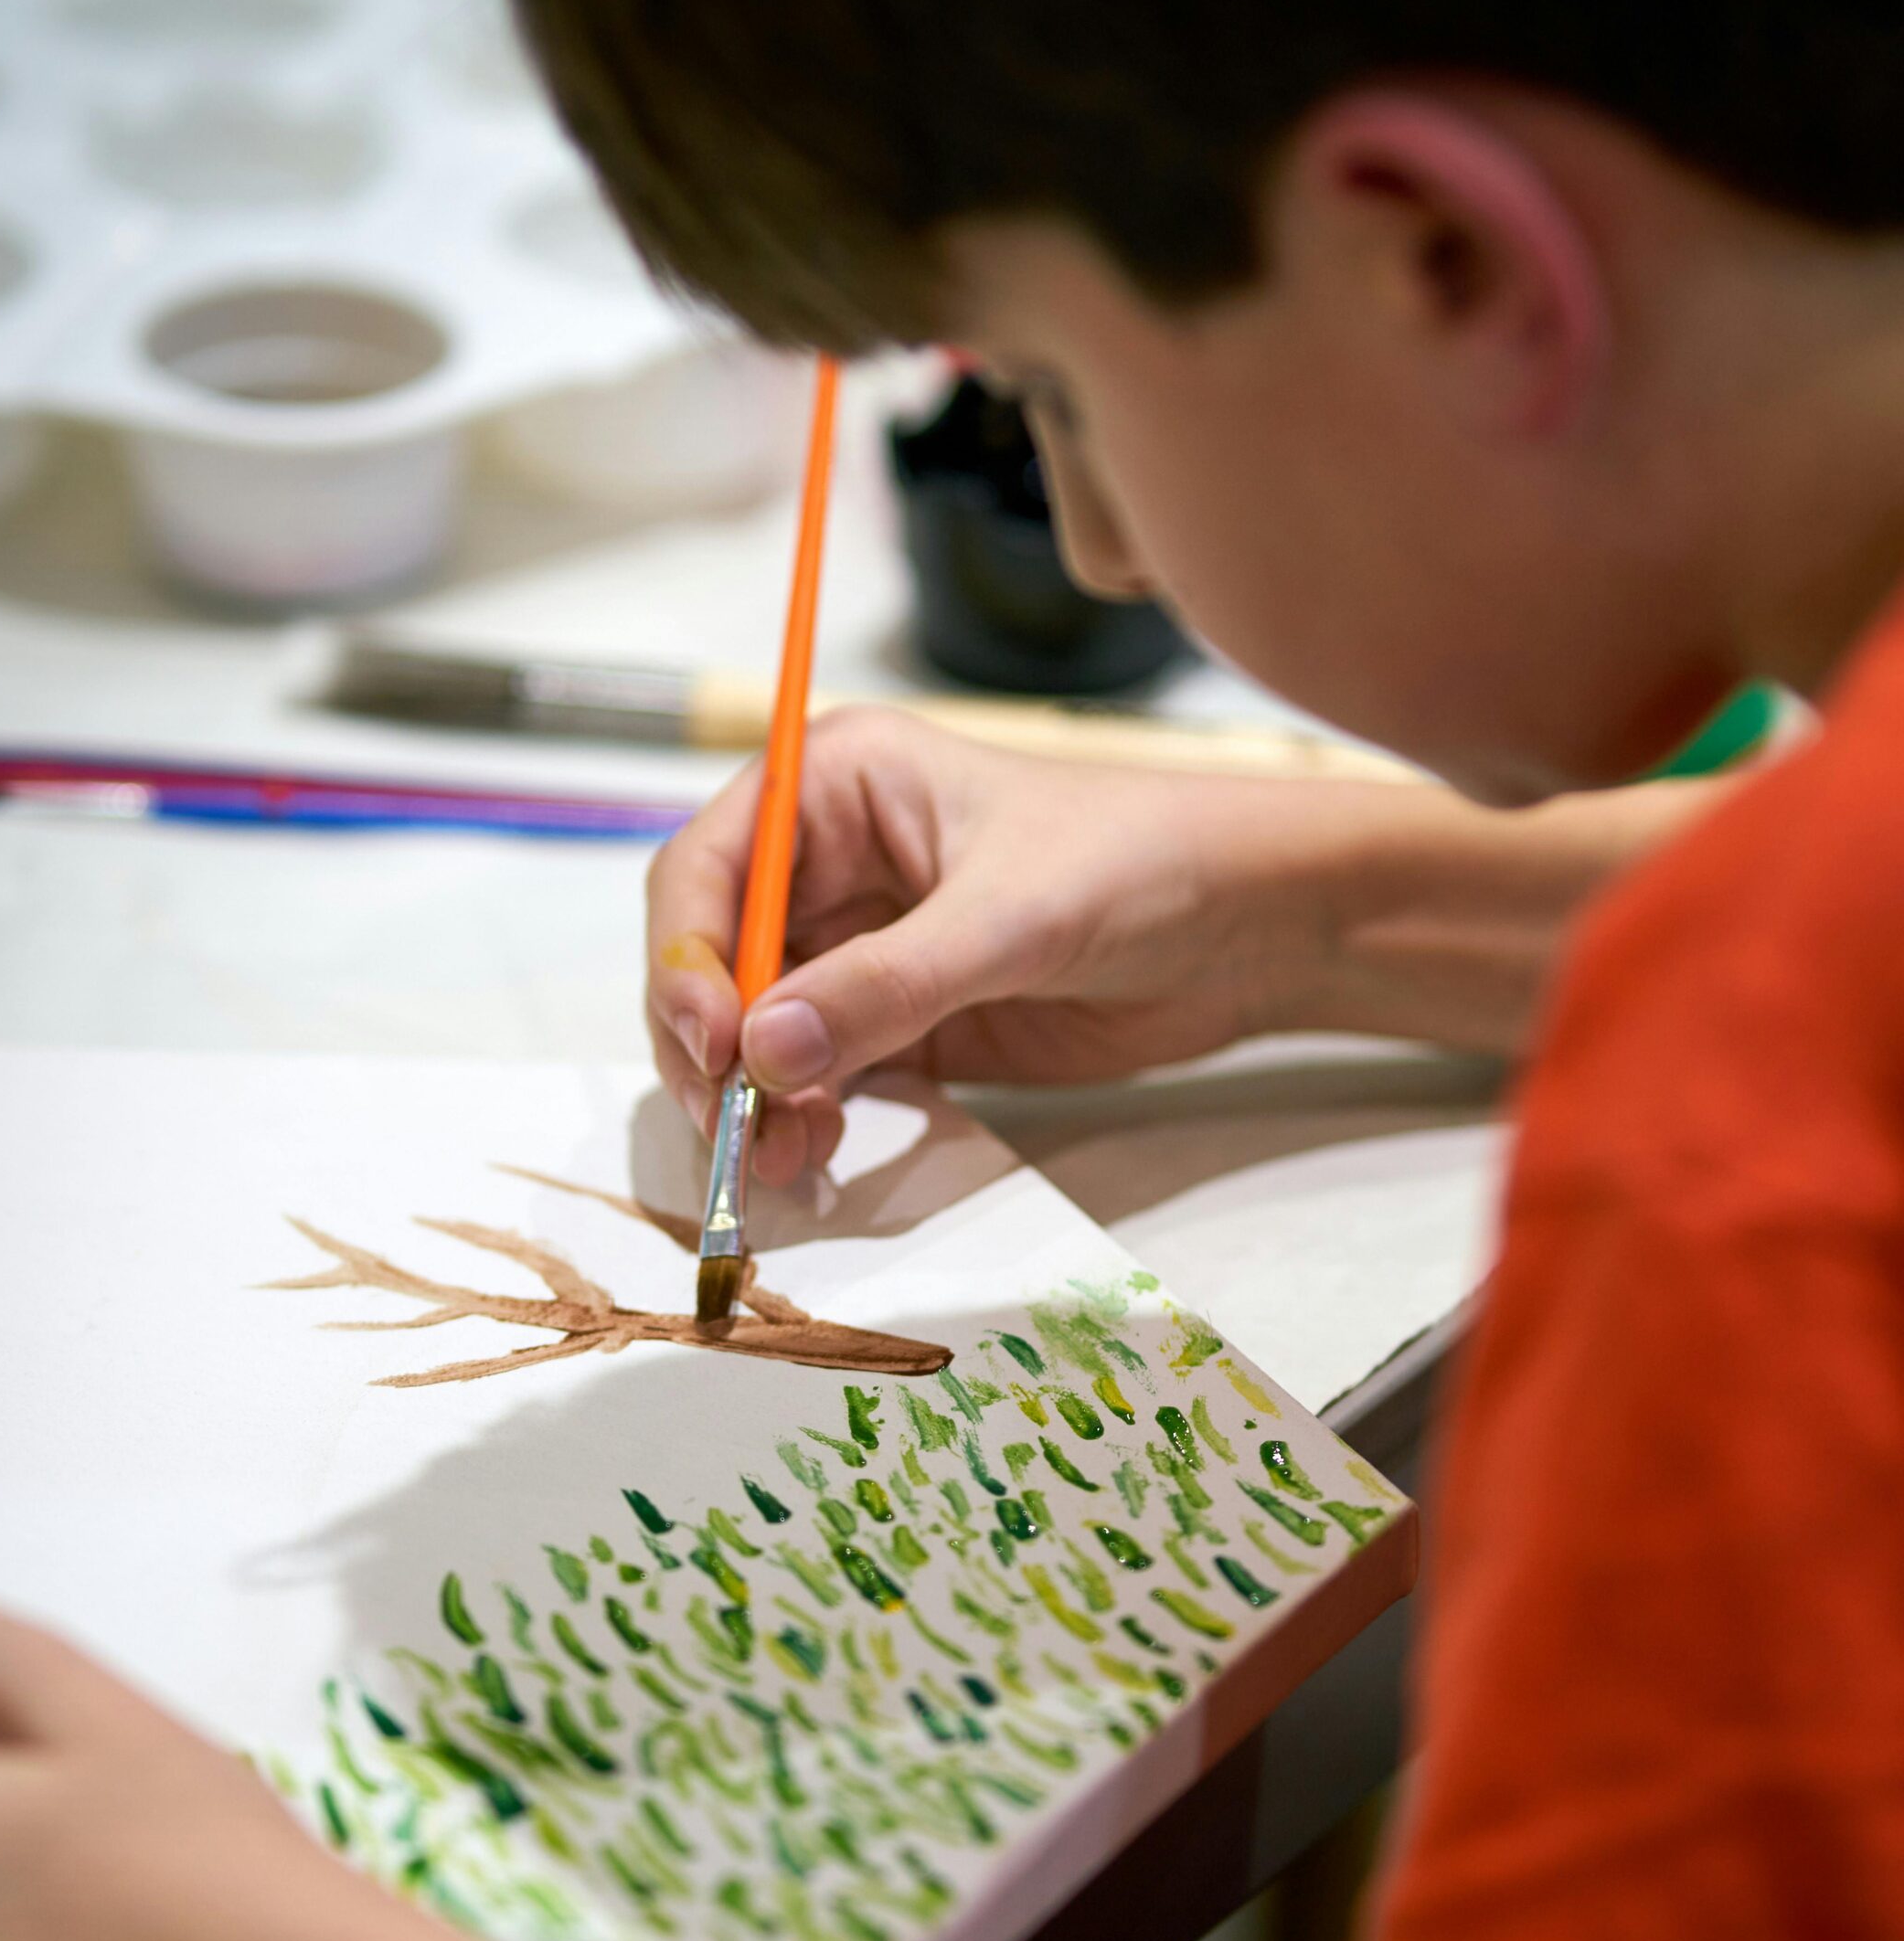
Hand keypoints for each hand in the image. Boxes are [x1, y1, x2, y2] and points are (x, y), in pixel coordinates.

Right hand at [647, 708, 1337, 1180]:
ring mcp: (858, 946)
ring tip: (782, 1155)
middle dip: (711, 1045)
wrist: (1254, 930)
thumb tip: (762, 1052)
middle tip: (733, 1125)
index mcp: (836, 785)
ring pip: (754, 1030)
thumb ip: (884, 985)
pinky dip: (800, 1117)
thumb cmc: (1143, 864)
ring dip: (751, 1096)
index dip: (687, 957)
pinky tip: (816, 1151)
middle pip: (712, 959)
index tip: (711, 1043)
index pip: (708, 869)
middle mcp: (829, 861)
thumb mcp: (1010, 918)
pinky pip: (815, 1074)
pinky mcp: (896, 1022)